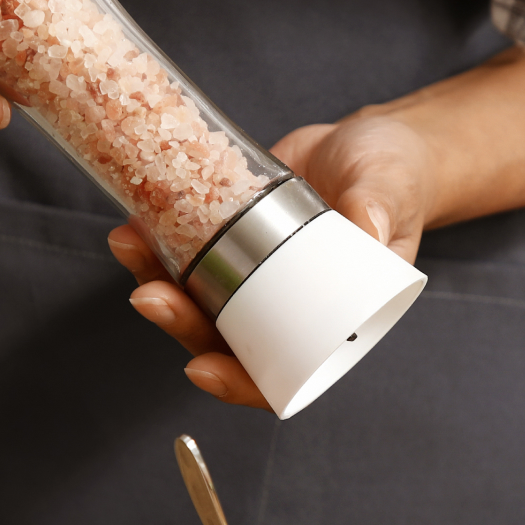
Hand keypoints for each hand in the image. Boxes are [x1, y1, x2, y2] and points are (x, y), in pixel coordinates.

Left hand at [109, 111, 436, 407]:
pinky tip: (135, 225)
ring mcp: (253, 278)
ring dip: (155, 283)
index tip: (202, 368)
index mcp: (332, 323)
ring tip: (129, 247)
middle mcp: (285, 311)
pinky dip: (156, 246)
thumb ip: (381, 206)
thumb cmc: (395, 176)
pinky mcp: (231, 242)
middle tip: (150, 296)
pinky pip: (187, 255)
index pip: (282, 376)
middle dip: (179, 324)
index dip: (238, 382)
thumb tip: (367, 226)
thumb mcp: (393, 189)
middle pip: (223, 339)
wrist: (365, 141)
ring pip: (195, 300)